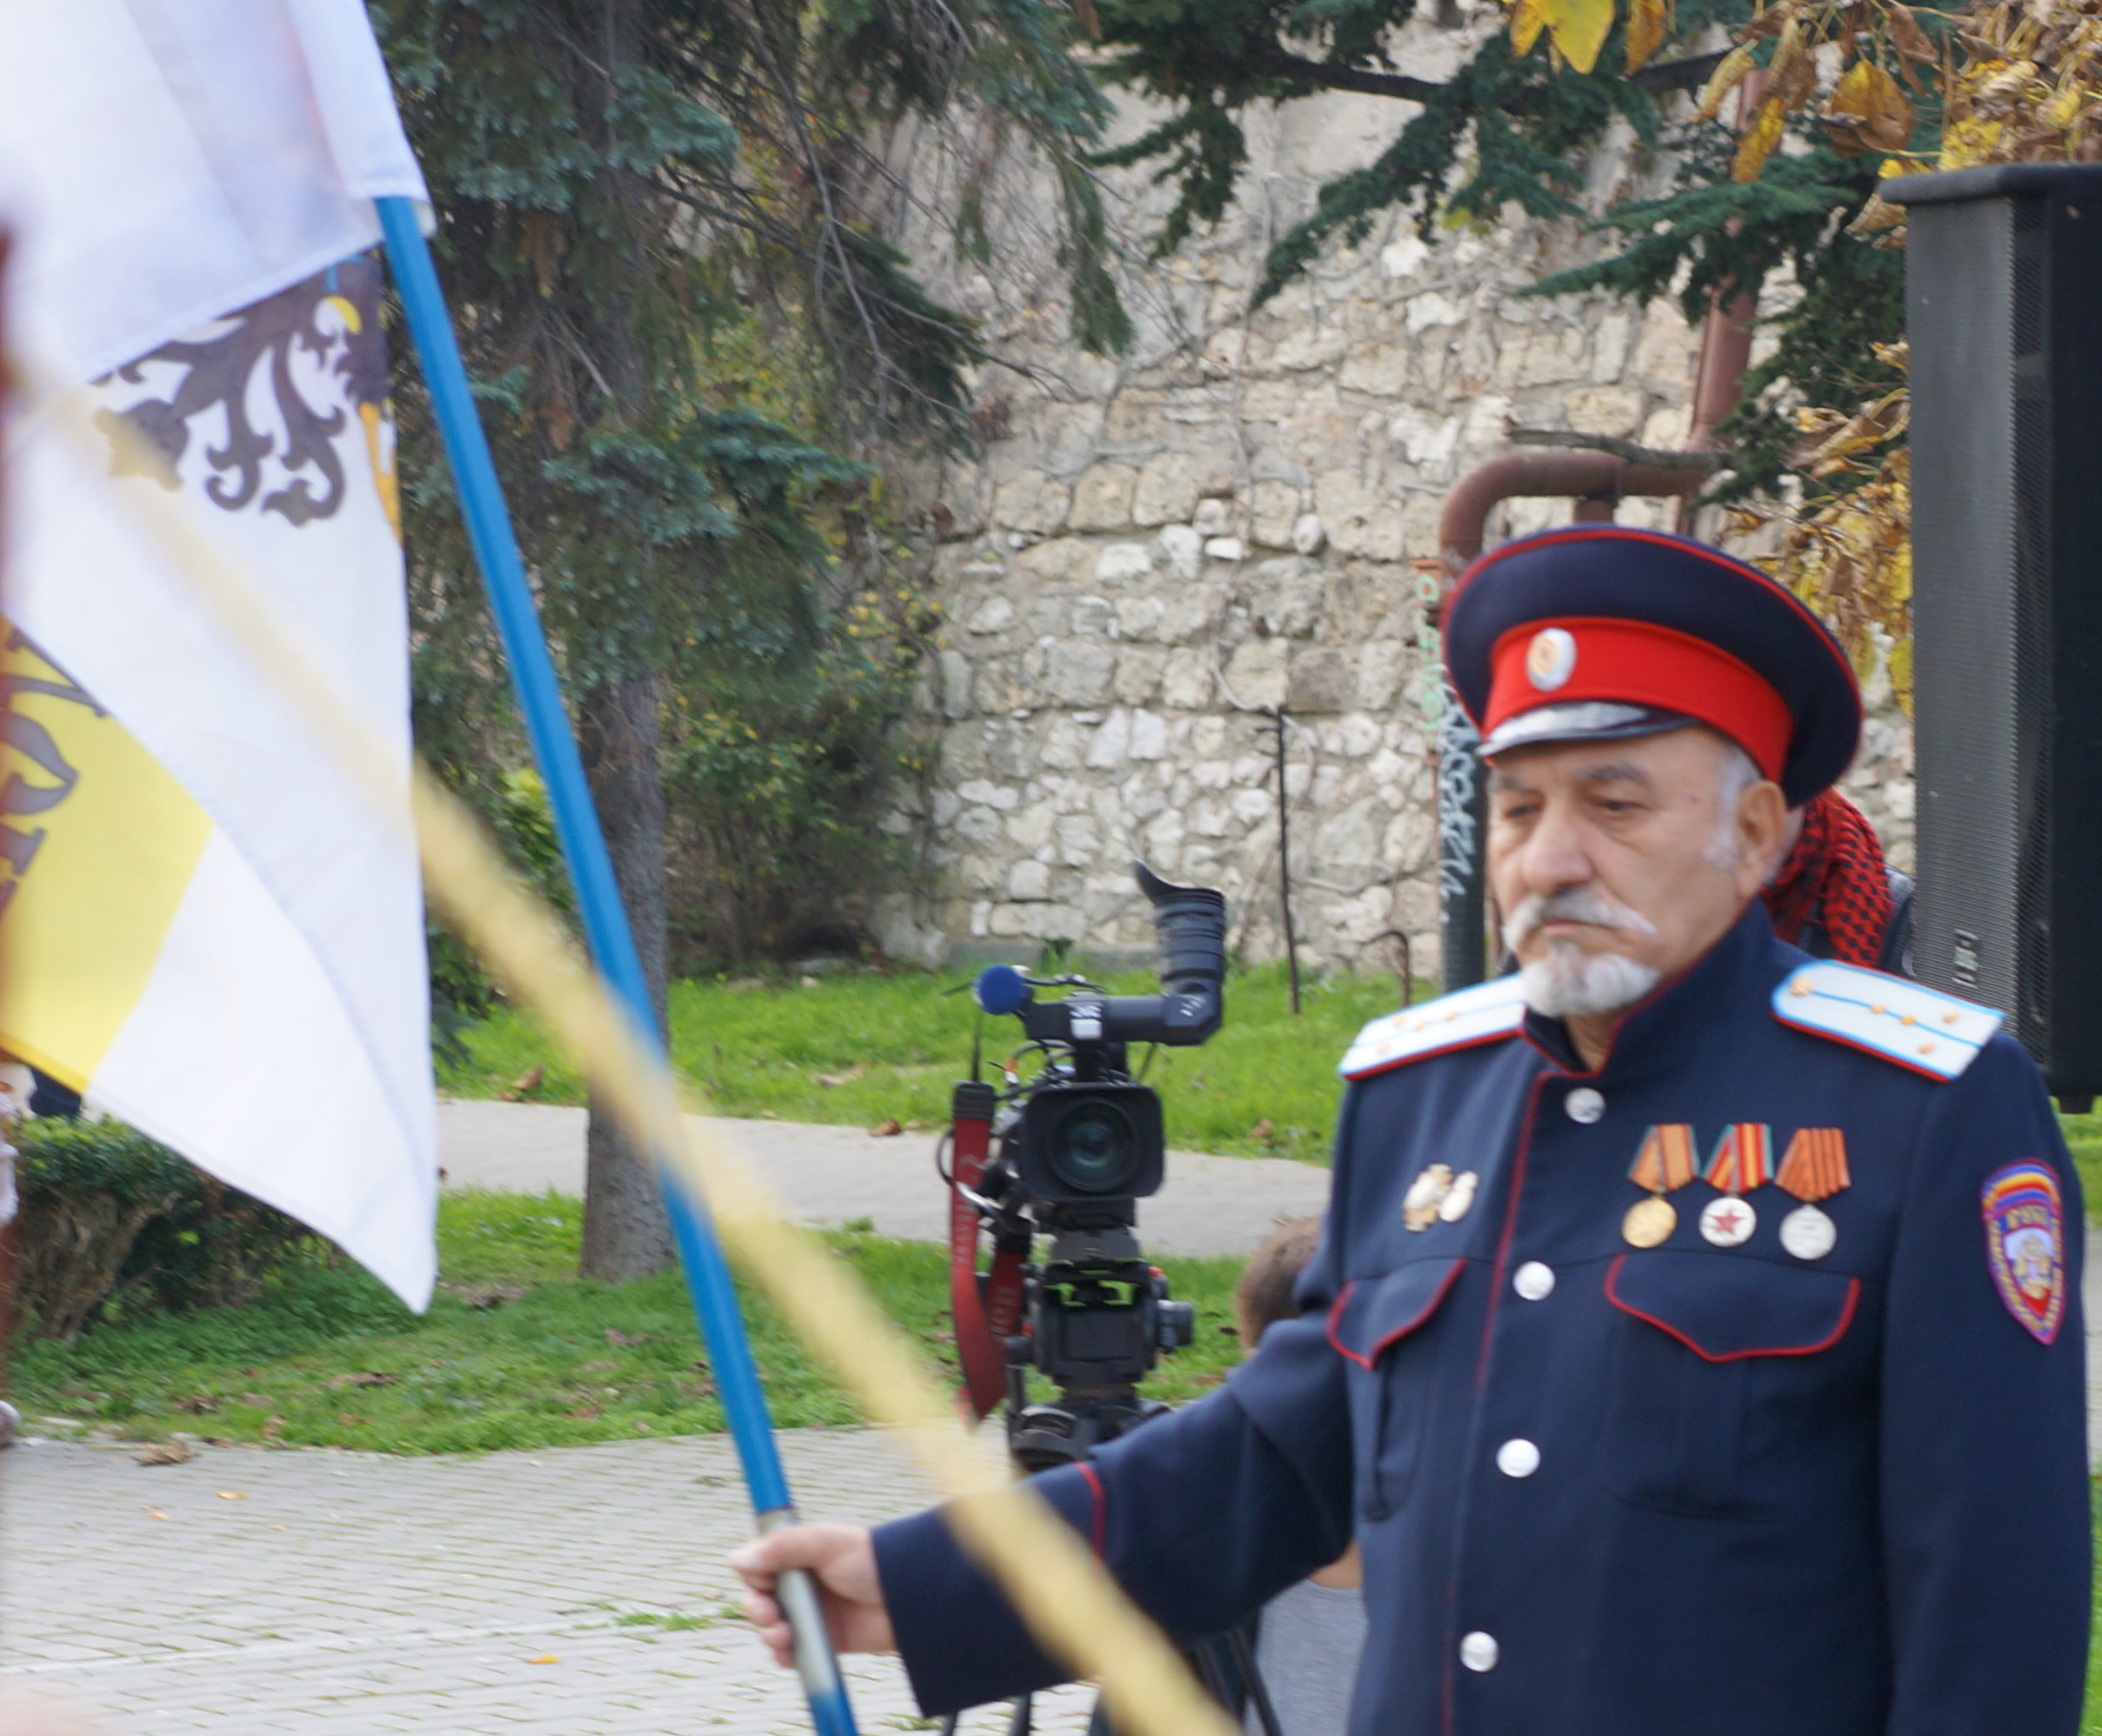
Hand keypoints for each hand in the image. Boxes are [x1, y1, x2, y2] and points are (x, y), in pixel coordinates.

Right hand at [730, 1523, 894, 1665]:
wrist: (909, 1598)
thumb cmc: (872, 1560)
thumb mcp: (826, 1543)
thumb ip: (782, 1547)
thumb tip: (736, 1558)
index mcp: (800, 1555)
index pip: (758, 1565)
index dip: (753, 1575)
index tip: (761, 1580)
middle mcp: (802, 1584)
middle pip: (758, 1599)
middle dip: (756, 1608)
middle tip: (770, 1612)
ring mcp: (810, 1614)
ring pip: (770, 1628)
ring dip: (768, 1632)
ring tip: (784, 1632)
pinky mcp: (821, 1641)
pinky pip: (789, 1653)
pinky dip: (783, 1654)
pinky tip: (789, 1649)